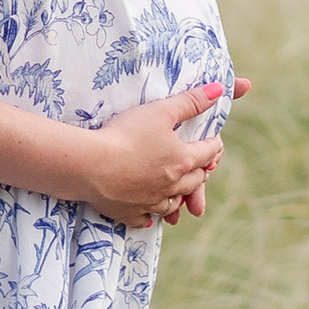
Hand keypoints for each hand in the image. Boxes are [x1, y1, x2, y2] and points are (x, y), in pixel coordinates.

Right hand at [76, 80, 243, 229]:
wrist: (91, 165)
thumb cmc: (126, 133)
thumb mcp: (160, 111)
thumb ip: (190, 101)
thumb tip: (217, 90)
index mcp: (182, 160)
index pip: (208, 153)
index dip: (214, 147)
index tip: (215, 143)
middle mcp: (172, 185)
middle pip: (195, 181)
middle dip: (201, 172)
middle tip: (202, 167)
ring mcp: (151, 202)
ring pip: (173, 204)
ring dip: (180, 197)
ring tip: (180, 192)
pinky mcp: (130, 213)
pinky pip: (146, 218)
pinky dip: (150, 215)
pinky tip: (149, 214)